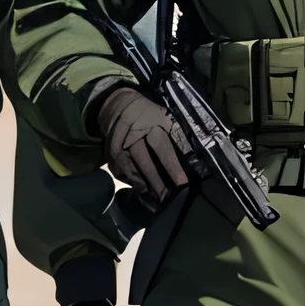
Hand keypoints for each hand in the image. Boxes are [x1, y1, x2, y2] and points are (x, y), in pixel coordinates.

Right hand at [92, 81, 188, 204]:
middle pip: (145, 164)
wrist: (116, 104)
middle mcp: (132, 138)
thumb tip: (195, 157)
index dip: (173, 167)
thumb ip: (178, 136)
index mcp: (150, 127)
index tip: (182, 183)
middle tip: (169, 199)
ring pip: (131, 171)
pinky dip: (131, 183)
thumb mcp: (166, 118)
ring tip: (157, 201)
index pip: (163, 150)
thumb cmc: (149, 114)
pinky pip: (120, 172)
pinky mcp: (110, 154)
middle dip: (158, 184)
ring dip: (145, 187)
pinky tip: (142, 192)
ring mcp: (118, 147)